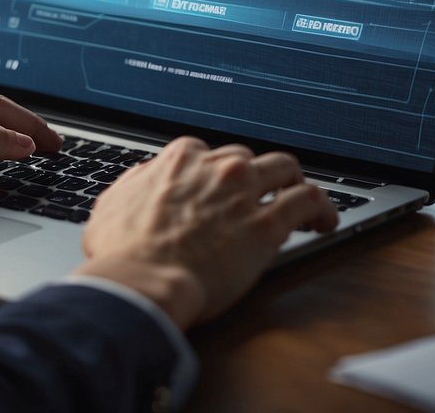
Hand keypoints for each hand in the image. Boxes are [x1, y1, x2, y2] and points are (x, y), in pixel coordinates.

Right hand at [76, 137, 337, 329]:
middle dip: (256, 176)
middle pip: (248, 159)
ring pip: (286, 167)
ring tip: (302, 201)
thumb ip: (132, 184)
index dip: (218, 172)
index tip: (223, 188)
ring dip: (294, 181)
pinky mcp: (267, 225)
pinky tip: (324, 221)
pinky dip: (321, 207)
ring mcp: (245, 193)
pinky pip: (308, 201)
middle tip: (261, 196)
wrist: (144, 281)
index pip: (209, 153)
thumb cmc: (123, 253)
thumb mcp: (111, 206)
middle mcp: (217, 168)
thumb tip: (143, 176)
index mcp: (180, 159)